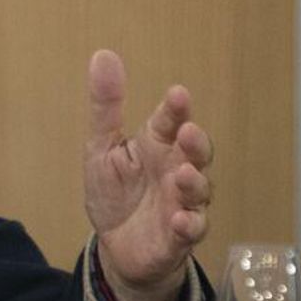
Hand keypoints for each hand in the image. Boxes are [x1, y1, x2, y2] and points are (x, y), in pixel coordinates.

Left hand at [84, 50, 213, 300]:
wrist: (116, 245)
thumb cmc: (116, 192)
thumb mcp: (102, 148)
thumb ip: (106, 107)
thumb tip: (102, 54)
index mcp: (157, 146)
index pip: (170, 122)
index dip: (175, 110)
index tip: (177, 95)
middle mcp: (176, 171)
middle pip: (194, 153)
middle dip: (195, 143)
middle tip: (188, 132)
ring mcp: (182, 203)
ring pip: (198, 191)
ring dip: (194, 182)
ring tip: (182, 175)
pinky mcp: (178, 236)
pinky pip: (191, 231)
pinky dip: (189, 225)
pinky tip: (181, 220)